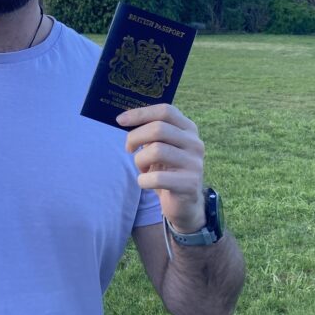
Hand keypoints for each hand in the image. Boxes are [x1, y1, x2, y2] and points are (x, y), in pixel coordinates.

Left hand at [116, 104, 205, 232]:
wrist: (185, 204)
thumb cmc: (167, 170)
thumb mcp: (161, 147)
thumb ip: (150, 133)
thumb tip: (124, 119)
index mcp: (188, 129)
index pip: (165, 111)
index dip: (140, 113)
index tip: (120, 120)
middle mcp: (195, 143)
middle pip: (158, 129)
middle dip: (135, 137)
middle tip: (129, 149)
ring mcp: (194, 163)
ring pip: (156, 151)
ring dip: (140, 160)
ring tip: (142, 168)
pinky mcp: (190, 184)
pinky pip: (157, 178)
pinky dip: (143, 180)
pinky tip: (145, 182)